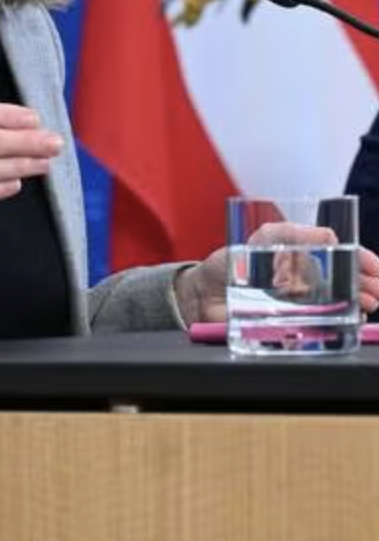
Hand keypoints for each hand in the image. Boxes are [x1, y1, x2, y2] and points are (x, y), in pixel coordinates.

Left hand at [174, 221, 378, 324]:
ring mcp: (299, 308)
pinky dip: (332, 327)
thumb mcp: (265, 237)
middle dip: (365, 286)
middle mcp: (306, 286)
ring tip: (364, 304)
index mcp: (303, 261)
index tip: (375, 269)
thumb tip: (328, 237)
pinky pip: (316, 330)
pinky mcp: (288, 329)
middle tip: (375, 291)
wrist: (203, 293)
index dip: (362, 262)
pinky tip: (343, 321)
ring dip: (356, 305)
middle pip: (346, 285)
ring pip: (337, 307)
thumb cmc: (232, 262)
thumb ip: (294, 233)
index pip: (342, 259)